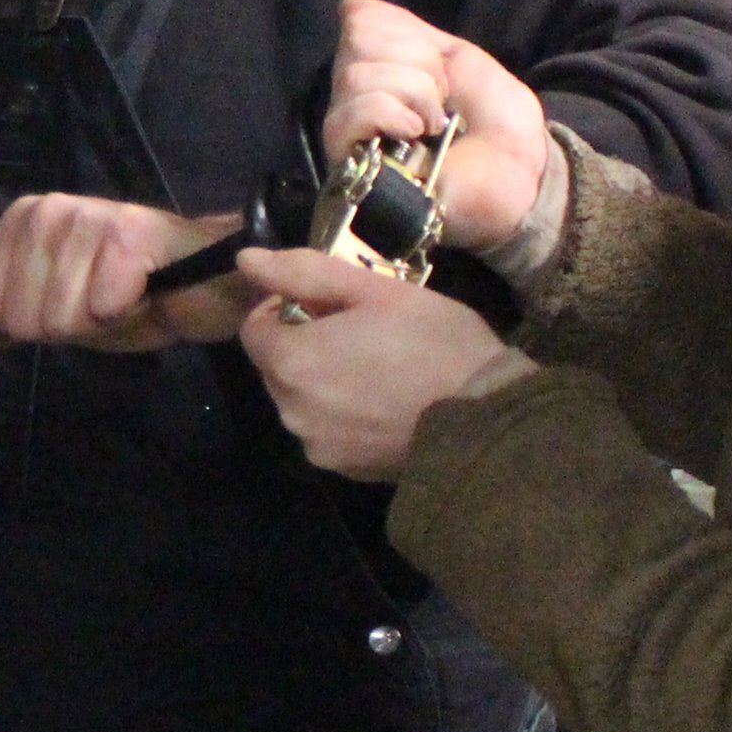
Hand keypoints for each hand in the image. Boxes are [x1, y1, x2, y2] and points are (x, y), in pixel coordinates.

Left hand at [0, 194, 251, 354]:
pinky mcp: (127, 232)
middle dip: (68, 326)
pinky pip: (101, 306)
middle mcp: (47, 210)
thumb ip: (4, 323)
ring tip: (128, 294)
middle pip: (22, 317)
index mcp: (21, 222)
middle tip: (105, 300)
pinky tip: (146, 291)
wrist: (206, 282)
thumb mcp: (56, 313)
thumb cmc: (129, 295)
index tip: (73, 303)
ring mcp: (86, 216)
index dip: (31, 325)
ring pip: (60, 316)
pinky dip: (128, 313)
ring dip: (100, 322)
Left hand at [232, 247, 533, 479]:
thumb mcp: (376, 291)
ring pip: (301, 401)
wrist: (486, 420)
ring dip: (323, 382)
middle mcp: (291, 410)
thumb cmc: (435, 342)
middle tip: (361, 332)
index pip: (254, 329)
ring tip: (379, 368)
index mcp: (292, 362)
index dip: (284, 309)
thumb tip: (245, 260)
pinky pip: (327, 433)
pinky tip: (386, 404)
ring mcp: (316, 446)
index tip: (328, 304)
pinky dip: (343, 416)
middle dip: (305, 345)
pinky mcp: (344, 471)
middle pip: (276, 367)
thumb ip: (304, 272)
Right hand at [324, 0, 553, 257]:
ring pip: (355, 76)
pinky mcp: (348, 164)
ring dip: (413, 92)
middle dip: (416, 62)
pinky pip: (348, 115)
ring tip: (435, 124)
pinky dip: (388, 114)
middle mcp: (354, 95)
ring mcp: (349, 131)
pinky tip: (415, 132)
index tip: (440, 65)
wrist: (519, 173)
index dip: (403, 32)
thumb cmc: (498, 121)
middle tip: (443, 99)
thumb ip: (407, 31)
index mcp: (381, 68)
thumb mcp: (459, 58)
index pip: (358, 19)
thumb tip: (351, 5)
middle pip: (356, 41)